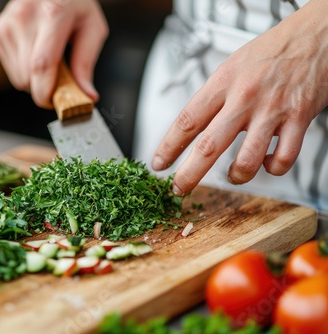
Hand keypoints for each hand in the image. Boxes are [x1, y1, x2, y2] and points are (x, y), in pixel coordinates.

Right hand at [0, 0, 107, 108]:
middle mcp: (24, 18)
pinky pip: (10, 70)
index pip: (41, 64)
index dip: (46, 92)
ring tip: (48, 59)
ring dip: (34, 80)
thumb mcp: (92, 28)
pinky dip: (24, 70)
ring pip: (18, 78)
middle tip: (61, 78)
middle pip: (28, 77)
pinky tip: (34, 52)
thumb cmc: (74, 4)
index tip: (55, 103)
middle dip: (44, 88)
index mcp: (53, 14)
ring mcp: (7, 26)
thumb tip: (86, 96)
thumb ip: (86, 63)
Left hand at [152, 0, 327, 195]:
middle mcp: (244, 98)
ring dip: (236, 177)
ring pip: (246, 161)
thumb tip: (194, 127)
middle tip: (178, 188)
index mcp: (223, 82)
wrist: (316, 34)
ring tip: (233, 175)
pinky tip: (268, 161)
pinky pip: (283, 159)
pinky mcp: (299, 119)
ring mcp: (272, 110)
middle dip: (189, 174)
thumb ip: (214, 96)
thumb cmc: (271, 51)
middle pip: (208, 146)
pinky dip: (273, 168)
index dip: (168, 147)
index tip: (159, 163)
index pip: (187, 120)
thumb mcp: (232, 65)